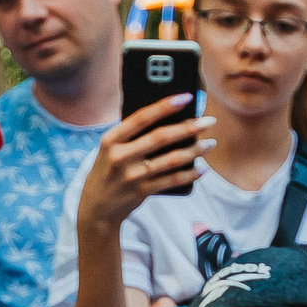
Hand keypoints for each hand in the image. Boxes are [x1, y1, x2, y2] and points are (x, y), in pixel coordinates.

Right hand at [78, 93, 213, 233]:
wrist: (96, 209)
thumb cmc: (108, 171)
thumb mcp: (110, 149)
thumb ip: (131, 135)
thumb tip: (170, 118)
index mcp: (110, 140)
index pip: (141, 117)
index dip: (165, 106)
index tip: (187, 97)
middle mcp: (119, 157)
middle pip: (161, 138)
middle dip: (188, 128)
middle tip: (209, 121)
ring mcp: (131, 176)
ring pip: (171, 160)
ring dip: (195, 151)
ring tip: (210, 143)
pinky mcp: (141, 192)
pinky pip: (172, 181)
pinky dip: (190, 174)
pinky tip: (202, 168)